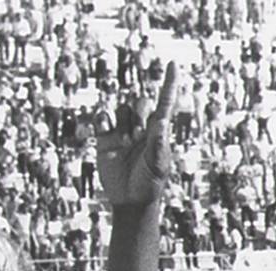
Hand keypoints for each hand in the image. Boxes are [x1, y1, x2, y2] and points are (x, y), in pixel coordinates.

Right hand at [96, 64, 179, 208]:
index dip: (169, 83)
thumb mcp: (157, 163)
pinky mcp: (105, 139)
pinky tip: (105, 128)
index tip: (171, 64)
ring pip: (123, 109)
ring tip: (124, 143)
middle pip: (141, 103)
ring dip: (123, 122)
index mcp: (159, 130)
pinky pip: (103, 117)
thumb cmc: (149, 182)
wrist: (128, 200)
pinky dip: (103, 118)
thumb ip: (158, 142)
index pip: (165, 102)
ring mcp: (123, 132)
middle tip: (136, 138)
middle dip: (139, 115)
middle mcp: (142, 127)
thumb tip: (161, 121)